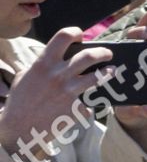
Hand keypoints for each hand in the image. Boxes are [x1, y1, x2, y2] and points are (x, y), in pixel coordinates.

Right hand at [0, 29, 112, 150]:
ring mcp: (68, 92)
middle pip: (88, 56)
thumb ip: (42, 66)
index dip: (75, 32)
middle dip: (102, 52)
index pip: (63, 37)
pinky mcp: (75, 108)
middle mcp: (57, 75)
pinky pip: (89, 103)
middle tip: (107, 53)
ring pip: (97, 77)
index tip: (80, 35)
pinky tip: (88, 105)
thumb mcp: (25, 77)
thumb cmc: (20, 101)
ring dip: (107, 72)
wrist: (19, 128)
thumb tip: (57, 57)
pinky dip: (89, 104)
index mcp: (43, 64)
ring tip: (111, 70)